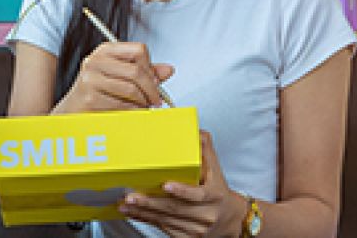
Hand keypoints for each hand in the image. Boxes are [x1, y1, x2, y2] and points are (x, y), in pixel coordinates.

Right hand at [52, 41, 173, 113]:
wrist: (73, 108)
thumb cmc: (98, 90)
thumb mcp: (120, 75)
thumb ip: (145, 72)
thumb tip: (168, 70)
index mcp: (105, 50)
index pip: (139, 50)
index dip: (150, 67)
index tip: (154, 80)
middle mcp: (96, 60)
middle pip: (136, 71)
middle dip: (151, 89)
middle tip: (156, 99)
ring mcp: (91, 78)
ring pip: (131, 89)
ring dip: (143, 102)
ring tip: (142, 106)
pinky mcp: (90, 98)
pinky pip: (122, 105)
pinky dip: (132, 111)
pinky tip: (131, 111)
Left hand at [118, 131, 245, 237]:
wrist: (230, 220)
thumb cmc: (218, 190)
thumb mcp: (216, 169)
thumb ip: (204, 149)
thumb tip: (193, 129)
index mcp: (214, 195)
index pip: (198, 195)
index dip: (182, 191)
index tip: (166, 185)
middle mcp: (206, 214)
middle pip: (176, 209)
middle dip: (151, 203)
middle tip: (131, 196)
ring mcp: (196, 229)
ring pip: (167, 220)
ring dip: (144, 212)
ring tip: (126, 204)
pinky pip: (164, 228)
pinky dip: (146, 220)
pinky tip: (133, 213)